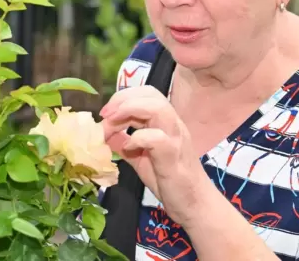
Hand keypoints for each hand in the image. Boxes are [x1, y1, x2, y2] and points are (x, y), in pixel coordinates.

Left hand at [99, 86, 210, 226]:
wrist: (194, 204)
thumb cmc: (169, 179)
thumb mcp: (140, 157)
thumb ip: (124, 142)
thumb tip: (104, 132)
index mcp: (165, 122)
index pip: (146, 93)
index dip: (122, 97)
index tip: (105, 113)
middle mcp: (173, 124)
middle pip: (151, 94)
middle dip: (122, 99)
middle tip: (105, 115)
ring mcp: (175, 139)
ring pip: (158, 108)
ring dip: (129, 111)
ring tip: (112, 125)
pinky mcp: (173, 156)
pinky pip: (156, 138)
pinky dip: (137, 138)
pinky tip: (128, 149)